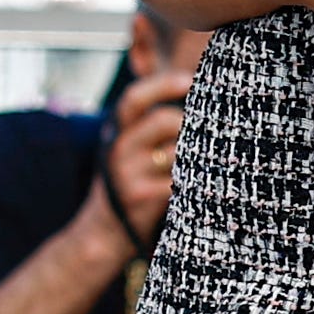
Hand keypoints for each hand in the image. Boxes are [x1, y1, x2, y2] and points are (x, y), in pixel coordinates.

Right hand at [79, 67, 190, 265]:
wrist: (102, 234)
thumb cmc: (128, 182)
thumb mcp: (128, 149)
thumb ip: (152, 126)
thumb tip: (202, 101)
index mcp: (115, 132)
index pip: (134, 98)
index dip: (162, 84)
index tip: (189, 79)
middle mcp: (117, 149)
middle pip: (164, 120)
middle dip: (192, 123)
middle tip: (209, 130)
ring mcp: (128, 175)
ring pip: (179, 150)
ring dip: (199, 153)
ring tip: (211, 158)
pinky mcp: (143, 198)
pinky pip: (182, 179)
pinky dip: (199, 178)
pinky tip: (206, 182)